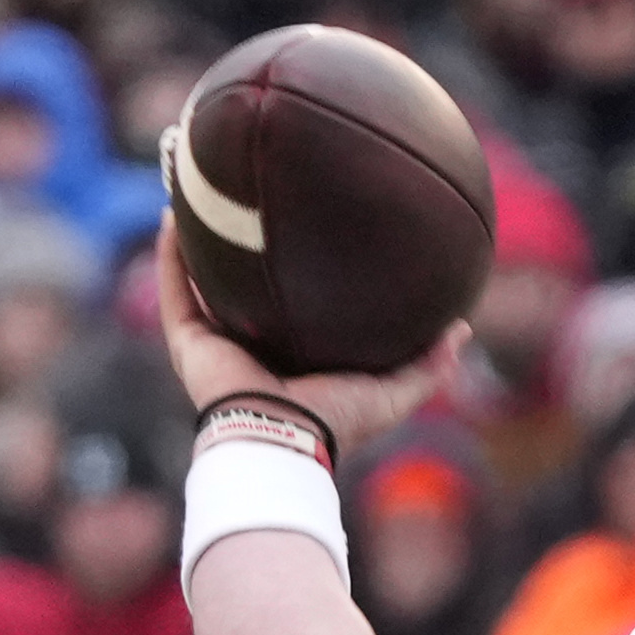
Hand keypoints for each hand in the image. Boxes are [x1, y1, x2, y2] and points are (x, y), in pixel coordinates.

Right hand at [155, 217, 467, 457]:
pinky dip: (172, 254)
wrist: (282, 442)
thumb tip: (462, 328)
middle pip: (242, 289)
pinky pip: (175, 289)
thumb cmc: (334, 424)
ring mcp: (216, 344)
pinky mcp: (189, 344)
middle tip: (251, 200)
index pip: (293, 309)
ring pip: (200, 283)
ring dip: (198, 241)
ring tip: (201, 192)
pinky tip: (175, 212)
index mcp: (293, 358)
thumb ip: (426, 365)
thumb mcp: (391, 394)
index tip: (308, 232)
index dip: (296, 274)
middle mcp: (251, 347)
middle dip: (241, 249)